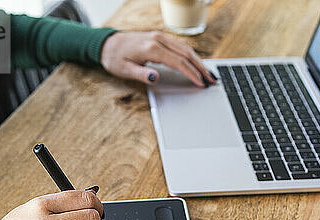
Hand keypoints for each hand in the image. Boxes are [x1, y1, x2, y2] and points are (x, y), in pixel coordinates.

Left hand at [100, 31, 215, 87]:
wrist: (107, 44)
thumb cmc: (114, 58)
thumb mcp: (124, 70)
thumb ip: (141, 74)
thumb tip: (156, 78)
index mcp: (152, 48)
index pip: (178, 62)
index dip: (191, 73)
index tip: (200, 83)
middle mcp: (158, 39)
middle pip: (186, 53)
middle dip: (201, 67)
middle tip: (211, 80)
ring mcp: (160, 37)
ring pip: (185, 48)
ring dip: (198, 60)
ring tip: (208, 73)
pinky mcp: (160, 38)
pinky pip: (180, 46)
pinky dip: (190, 55)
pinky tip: (196, 63)